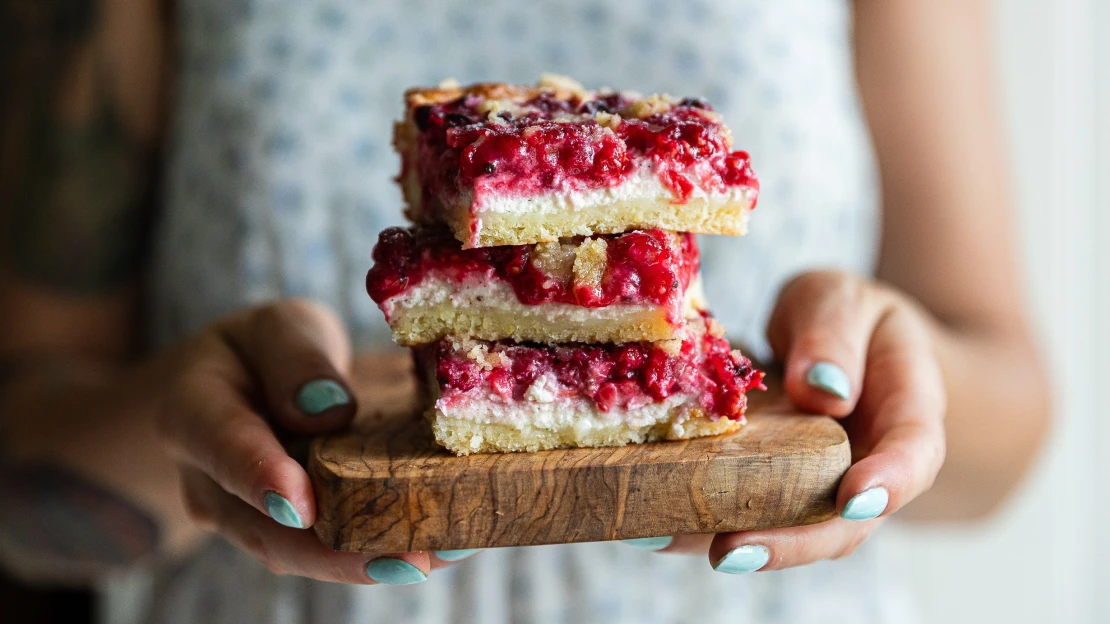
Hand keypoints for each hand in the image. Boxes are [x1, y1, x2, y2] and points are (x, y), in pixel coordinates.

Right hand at [157, 300, 473, 583]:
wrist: (242, 391)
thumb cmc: (263, 351)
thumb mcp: (278, 327)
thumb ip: (295, 357)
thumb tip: (330, 410)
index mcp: (194, 413)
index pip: (222, 445)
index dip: (260, 477)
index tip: (300, 506)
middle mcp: (213, 483)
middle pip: (265, 530)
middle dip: (337, 552)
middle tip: (405, 557)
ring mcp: (252, 520)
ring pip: (304, 554)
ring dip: (373, 561)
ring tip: (444, 553)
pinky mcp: (297, 535)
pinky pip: (336, 548)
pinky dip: (390, 548)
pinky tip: (448, 543)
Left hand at [631, 271, 946, 571]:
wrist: (849, 350)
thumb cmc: (852, 321)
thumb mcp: (845, 300)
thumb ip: (833, 333)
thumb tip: (820, 387)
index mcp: (905, 414)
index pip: (914, 455)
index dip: (890, 481)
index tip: (854, 497)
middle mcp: (865, 471)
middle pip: (841, 524)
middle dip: (786, 542)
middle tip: (729, 552)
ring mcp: (815, 493)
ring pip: (782, 532)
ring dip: (720, 540)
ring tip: (658, 537)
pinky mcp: (766, 494)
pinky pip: (735, 512)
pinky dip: (690, 519)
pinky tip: (639, 519)